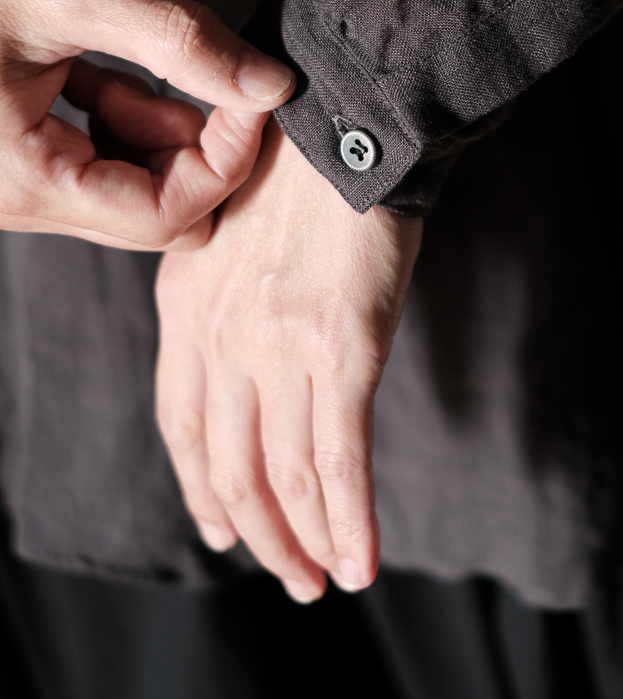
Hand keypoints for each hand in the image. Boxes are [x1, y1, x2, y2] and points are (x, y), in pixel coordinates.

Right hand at [0, 0, 294, 249]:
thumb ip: (180, 40)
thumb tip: (273, 84)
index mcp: (22, 180)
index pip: (168, 215)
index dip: (228, 156)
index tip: (253, 91)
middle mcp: (15, 199)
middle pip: (157, 209)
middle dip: (194, 140)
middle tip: (192, 65)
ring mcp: (14, 183)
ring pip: (131, 184)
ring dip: (155, 122)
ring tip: (120, 57)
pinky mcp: (14, 157)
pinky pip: (95, 159)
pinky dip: (119, 115)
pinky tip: (96, 65)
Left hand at [154, 118, 421, 599]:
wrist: (345, 118)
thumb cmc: (305, 159)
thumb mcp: (237, 221)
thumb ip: (234, 287)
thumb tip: (263, 335)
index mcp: (188, 300)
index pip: (183, 422)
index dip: (203, 486)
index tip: (223, 527)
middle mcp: (222, 336)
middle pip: (230, 466)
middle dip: (259, 534)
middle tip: (286, 574)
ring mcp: (278, 349)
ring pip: (284, 477)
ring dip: (306, 543)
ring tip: (329, 580)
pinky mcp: (341, 351)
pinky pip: (340, 463)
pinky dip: (351, 523)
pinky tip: (363, 560)